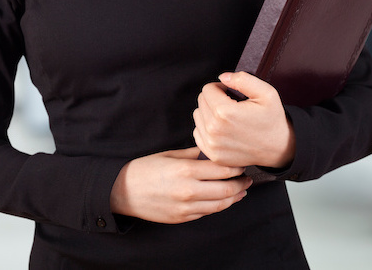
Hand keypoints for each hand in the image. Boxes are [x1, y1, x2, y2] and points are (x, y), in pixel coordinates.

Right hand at [109, 147, 251, 223]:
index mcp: (186, 170)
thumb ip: (193, 154)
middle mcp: (189, 190)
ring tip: (241, 189)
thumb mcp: (169, 154)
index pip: (222, 169)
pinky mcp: (183, 218)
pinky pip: (208, 212)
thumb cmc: (145, 169)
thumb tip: (211, 152)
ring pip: (221, 204)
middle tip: (247, 177)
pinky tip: (224, 198)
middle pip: (227, 189)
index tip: (241, 161)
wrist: (123, 191)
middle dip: (241, 182)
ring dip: (235, 196)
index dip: (236, 166)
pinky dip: (219, 205)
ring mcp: (187, 207)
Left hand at [193, 72, 294, 169]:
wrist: (279, 148)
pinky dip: (207, 128)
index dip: (220, 87)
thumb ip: (242, 79)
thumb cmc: (272, 120)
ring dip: (209, 113)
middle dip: (214, 99)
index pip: (207, 89)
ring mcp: (212, 144)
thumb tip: (222, 77)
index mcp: (225, 112)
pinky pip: (198, 132)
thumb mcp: (266, 93)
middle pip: (201, 101)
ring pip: (198, 115)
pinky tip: (223, 129)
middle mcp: (214, 130)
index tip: (231, 93)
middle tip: (232, 105)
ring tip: (228, 117)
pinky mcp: (212, 154)